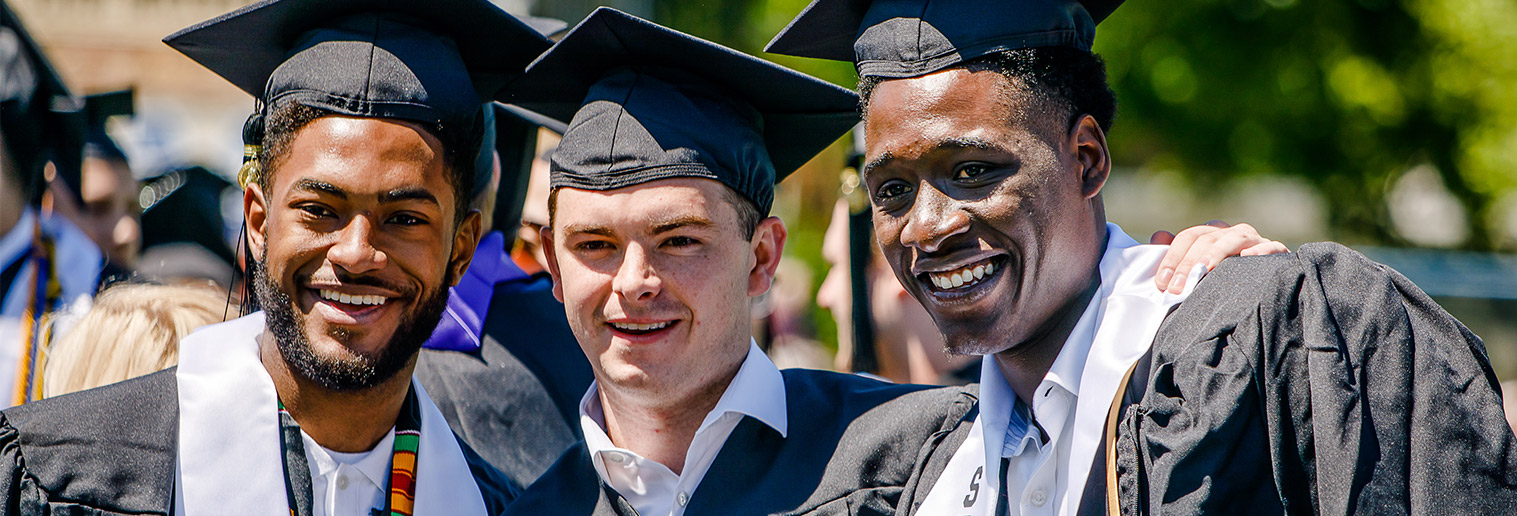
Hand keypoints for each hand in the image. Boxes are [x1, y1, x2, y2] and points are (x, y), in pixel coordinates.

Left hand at [1150, 221, 1287, 293]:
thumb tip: (1159, 235)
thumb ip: (1176, 254)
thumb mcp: (1195, 269)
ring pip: (1235, 238)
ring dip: (1218, 253)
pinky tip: (1247, 259)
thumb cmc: (1222, 281)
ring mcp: (1256, 240)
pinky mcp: (1278, 252)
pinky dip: (1261, 251)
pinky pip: (1272, 246)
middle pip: (1208, 238)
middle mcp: (1232, 233)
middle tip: (1177, 286)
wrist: (1261, 292)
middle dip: (1189, 262)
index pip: (1188, 237)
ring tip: (1205, 269)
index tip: (1162, 282)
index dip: (1172, 257)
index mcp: (1212, 234)